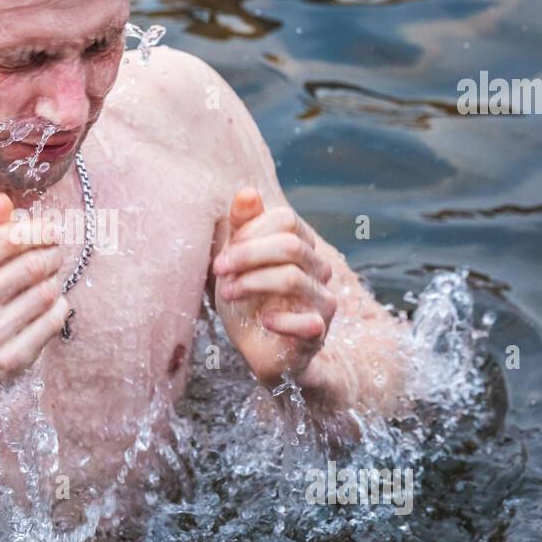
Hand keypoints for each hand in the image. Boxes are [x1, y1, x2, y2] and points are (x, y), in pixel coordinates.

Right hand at [0, 194, 68, 403]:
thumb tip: (4, 199)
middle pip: (33, 265)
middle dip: (53, 253)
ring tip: (51, 279)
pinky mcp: (10, 359)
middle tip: (56, 253)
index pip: (7, 239)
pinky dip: (60, 307)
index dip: (37, 230)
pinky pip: (53, 321)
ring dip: (56, 280)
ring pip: (47, 292)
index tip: (49, 230)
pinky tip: (51, 304)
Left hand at [213, 188, 336, 388]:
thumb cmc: (249, 300)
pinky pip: (309, 323)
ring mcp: (322, 302)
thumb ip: (243, 227)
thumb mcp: (238, 261)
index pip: (286, 219)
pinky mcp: (318, 334)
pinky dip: (281, 320)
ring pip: (292, 278)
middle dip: (247, 254)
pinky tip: (264, 320)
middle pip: (290, 245)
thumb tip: (248, 192)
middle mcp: (318, 269)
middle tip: (219, 269)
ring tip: (228, 294)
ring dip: (251, 284)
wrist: (261, 350)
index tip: (224, 252)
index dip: (251, 231)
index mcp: (301, 246)